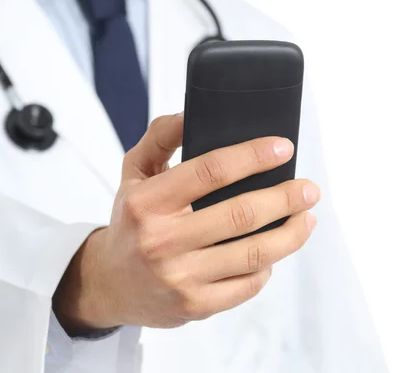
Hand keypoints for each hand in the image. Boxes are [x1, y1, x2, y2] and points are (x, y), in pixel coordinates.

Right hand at [54, 113, 320, 332]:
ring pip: (253, 253)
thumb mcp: (134, 173)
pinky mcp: (195, 305)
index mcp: (147, 202)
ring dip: (290, 234)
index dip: (253, 156)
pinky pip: (247, 284)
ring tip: (307, 219)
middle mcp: (161, 240)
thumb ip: (159, 138)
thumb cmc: (131, 222)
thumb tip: (191, 114)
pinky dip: (267, 266)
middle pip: (241, 214)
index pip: (211, 171)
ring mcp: (179, 277)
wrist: (110, 283)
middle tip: (309, 189)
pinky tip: (274, 252)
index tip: (283, 148)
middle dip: (286, 198)